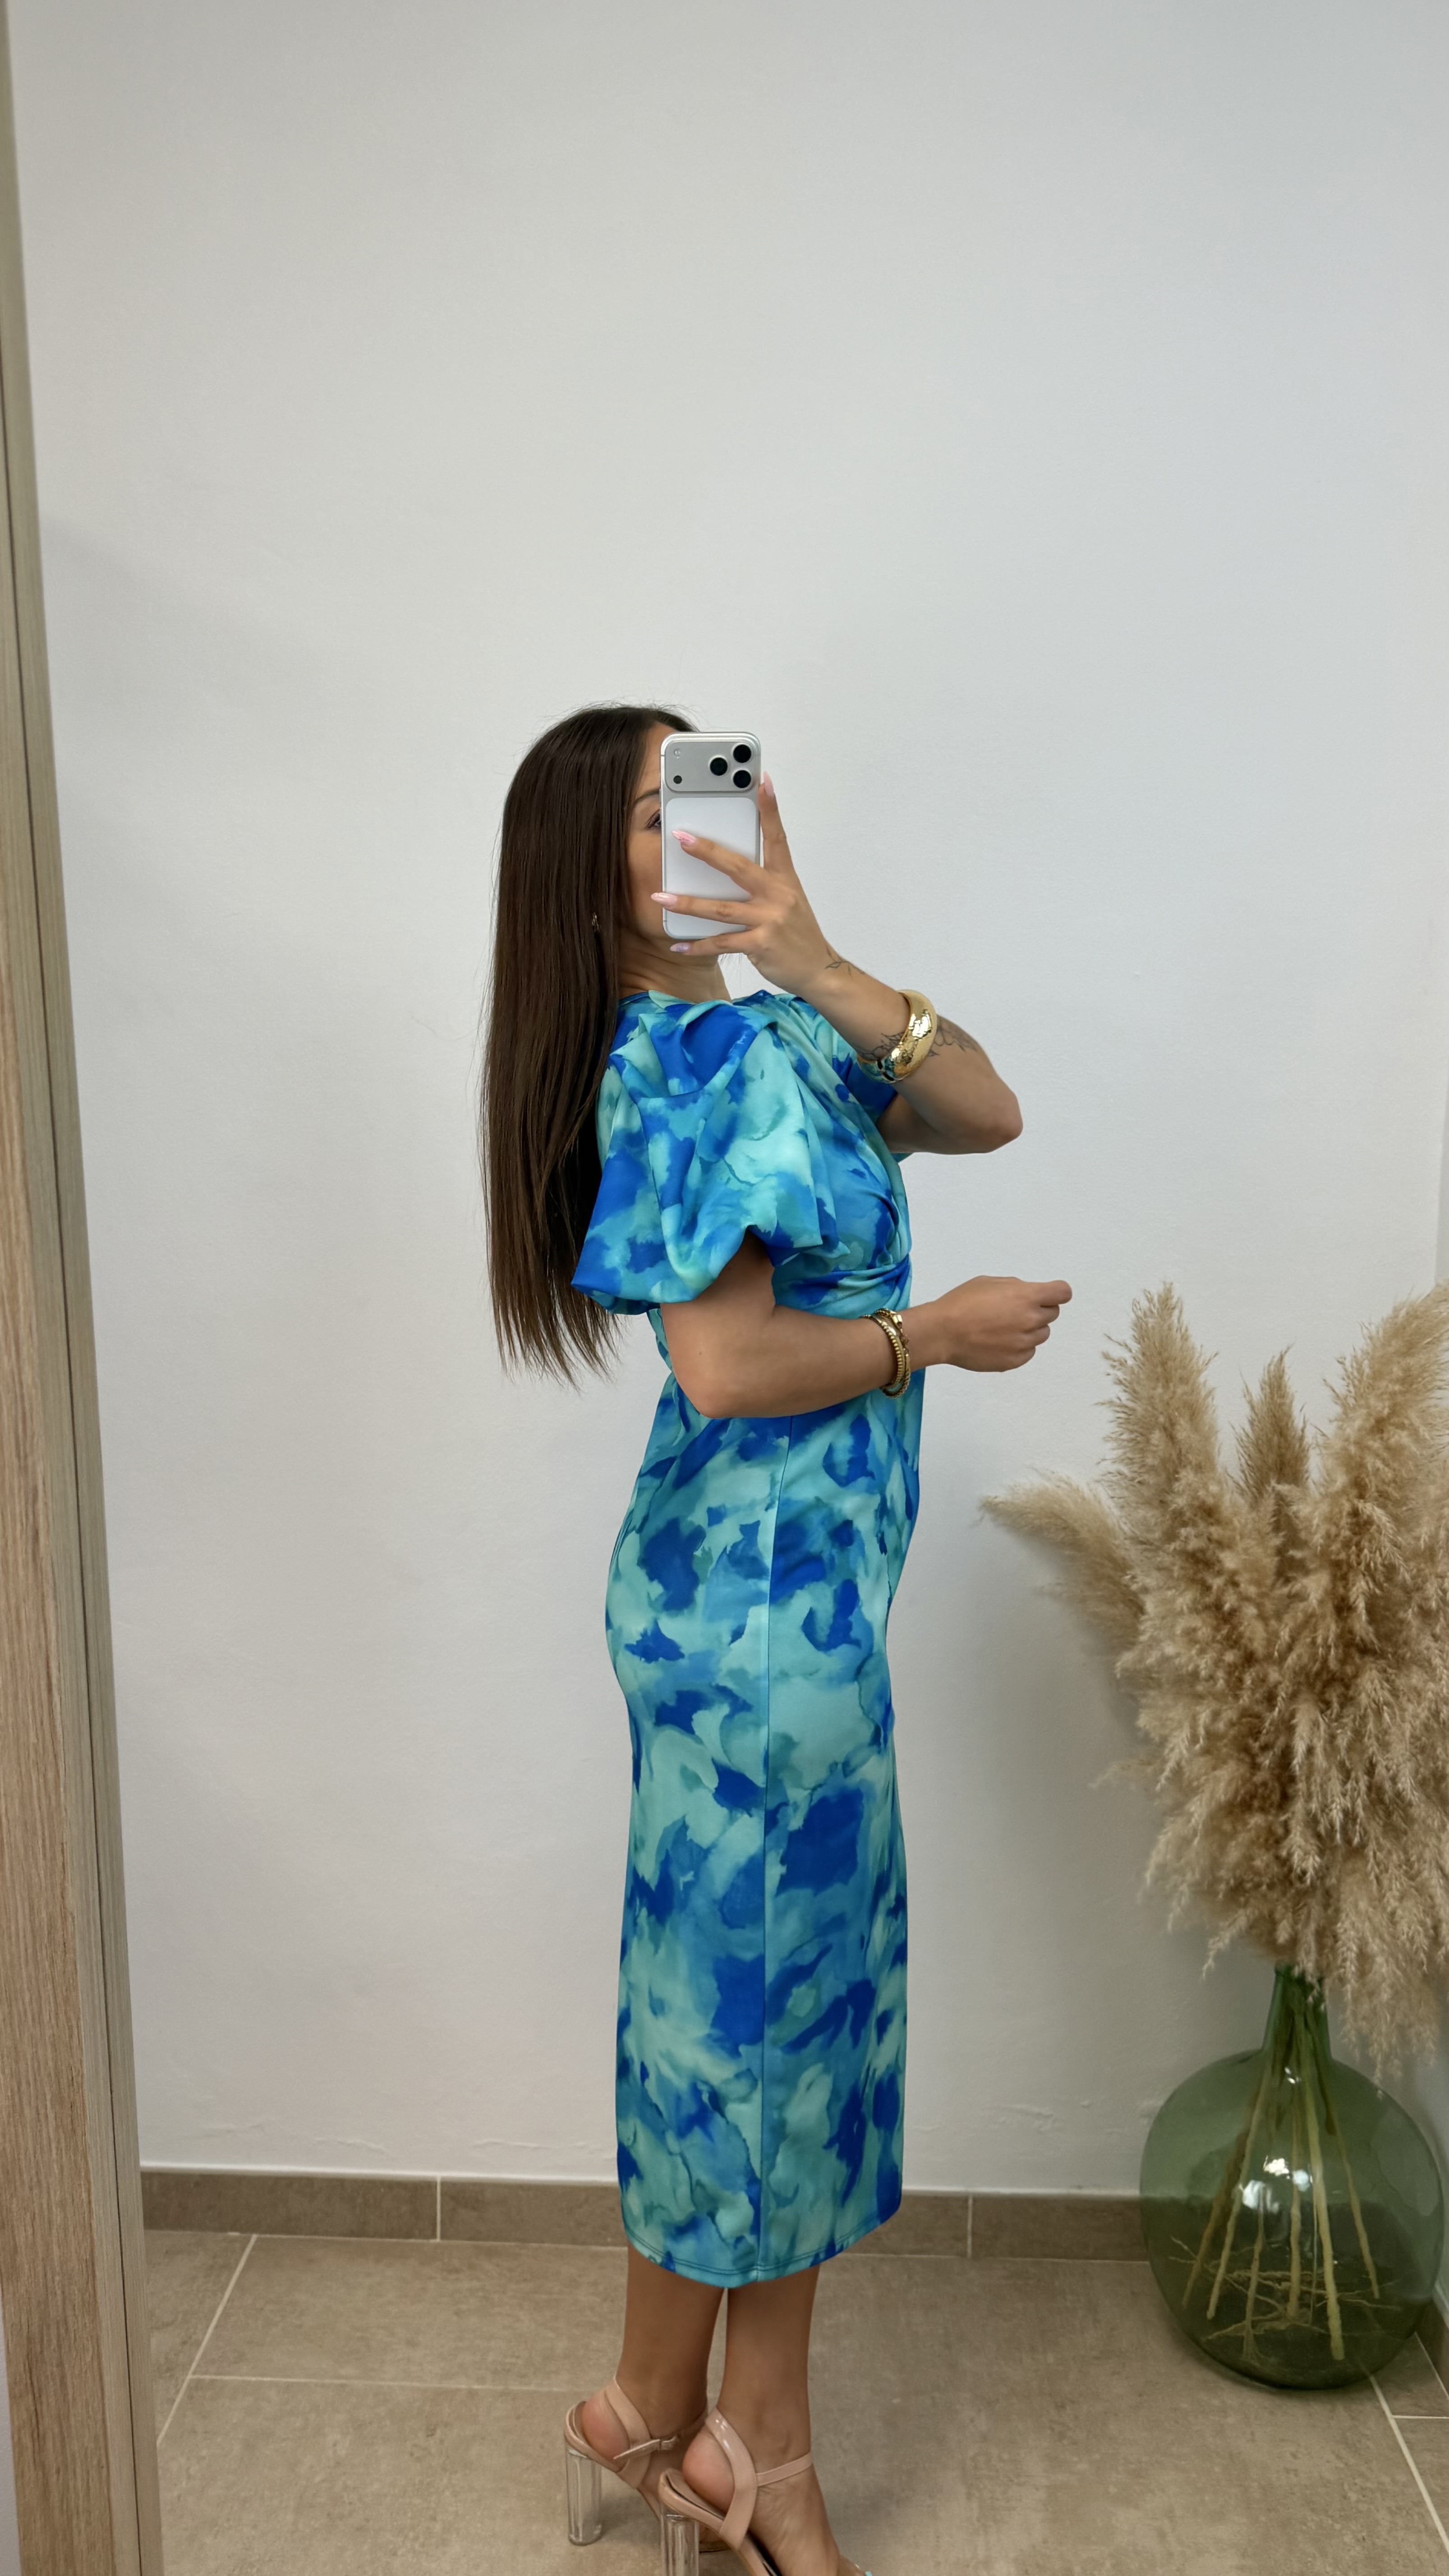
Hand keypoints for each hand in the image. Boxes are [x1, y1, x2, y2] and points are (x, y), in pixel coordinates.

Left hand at [650, 775, 835, 992]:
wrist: (818, 969)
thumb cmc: (797, 934)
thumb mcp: (788, 901)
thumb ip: (763, 884)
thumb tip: (728, 871)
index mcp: (785, 879)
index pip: (777, 838)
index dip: (770, 809)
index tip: (762, 782)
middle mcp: (778, 896)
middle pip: (737, 867)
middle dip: (707, 852)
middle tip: (681, 837)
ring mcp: (769, 920)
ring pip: (721, 909)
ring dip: (687, 904)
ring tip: (661, 897)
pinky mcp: (761, 944)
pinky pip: (722, 943)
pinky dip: (698, 945)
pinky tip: (679, 945)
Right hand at [924, 1276, 1072, 1372]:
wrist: (942, 1332)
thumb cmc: (961, 1302)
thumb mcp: (989, 1282)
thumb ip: (1015, 1288)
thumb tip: (1028, 1296)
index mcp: (1027, 1296)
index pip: (1063, 1293)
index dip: (1056, 1293)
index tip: (1048, 1295)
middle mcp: (1031, 1320)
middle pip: (1052, 1314)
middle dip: (1038, 1310)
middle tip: (1013, 1310)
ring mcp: (1024, 1343)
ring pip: (1041, 1334)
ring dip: (1029, 1329)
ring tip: (1003, 1328)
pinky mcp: (1015, 1361)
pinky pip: (1028, 1351)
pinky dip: (1019, 1346)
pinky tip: (998, 1342)